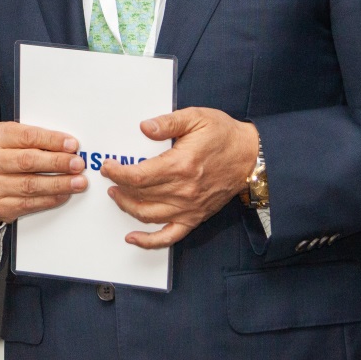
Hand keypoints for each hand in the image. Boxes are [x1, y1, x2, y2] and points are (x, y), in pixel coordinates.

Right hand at [0, 122, 86, 228]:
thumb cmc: (1, 159)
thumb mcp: (10, 140)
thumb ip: (34, 140)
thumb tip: (67, 146)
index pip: (27, 136)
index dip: (52, 141)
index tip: (72, 144)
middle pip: (29, 161)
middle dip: (58, 162)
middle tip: (78, 164)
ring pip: (31, 185)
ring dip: (59, 184)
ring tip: (78, 181)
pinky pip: (29, 203)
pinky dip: (50, 199)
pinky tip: (64, 194)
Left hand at [98, 109, 258, 248]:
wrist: (251, 157)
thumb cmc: (224, 136)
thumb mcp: (196, 118)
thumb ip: (167, 122)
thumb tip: (144, 127)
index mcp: (180, 165)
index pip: (139, 175)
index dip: (118, 173)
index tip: (108, 167)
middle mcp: (183, 190)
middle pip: (140, 194)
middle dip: (118, 185)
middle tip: (110, 176)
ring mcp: (189, 207)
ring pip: (148, 215)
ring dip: (127, 207)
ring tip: (116, 195)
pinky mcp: (195, 217)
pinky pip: (169, 236)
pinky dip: (149, 241)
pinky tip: (133, 238)